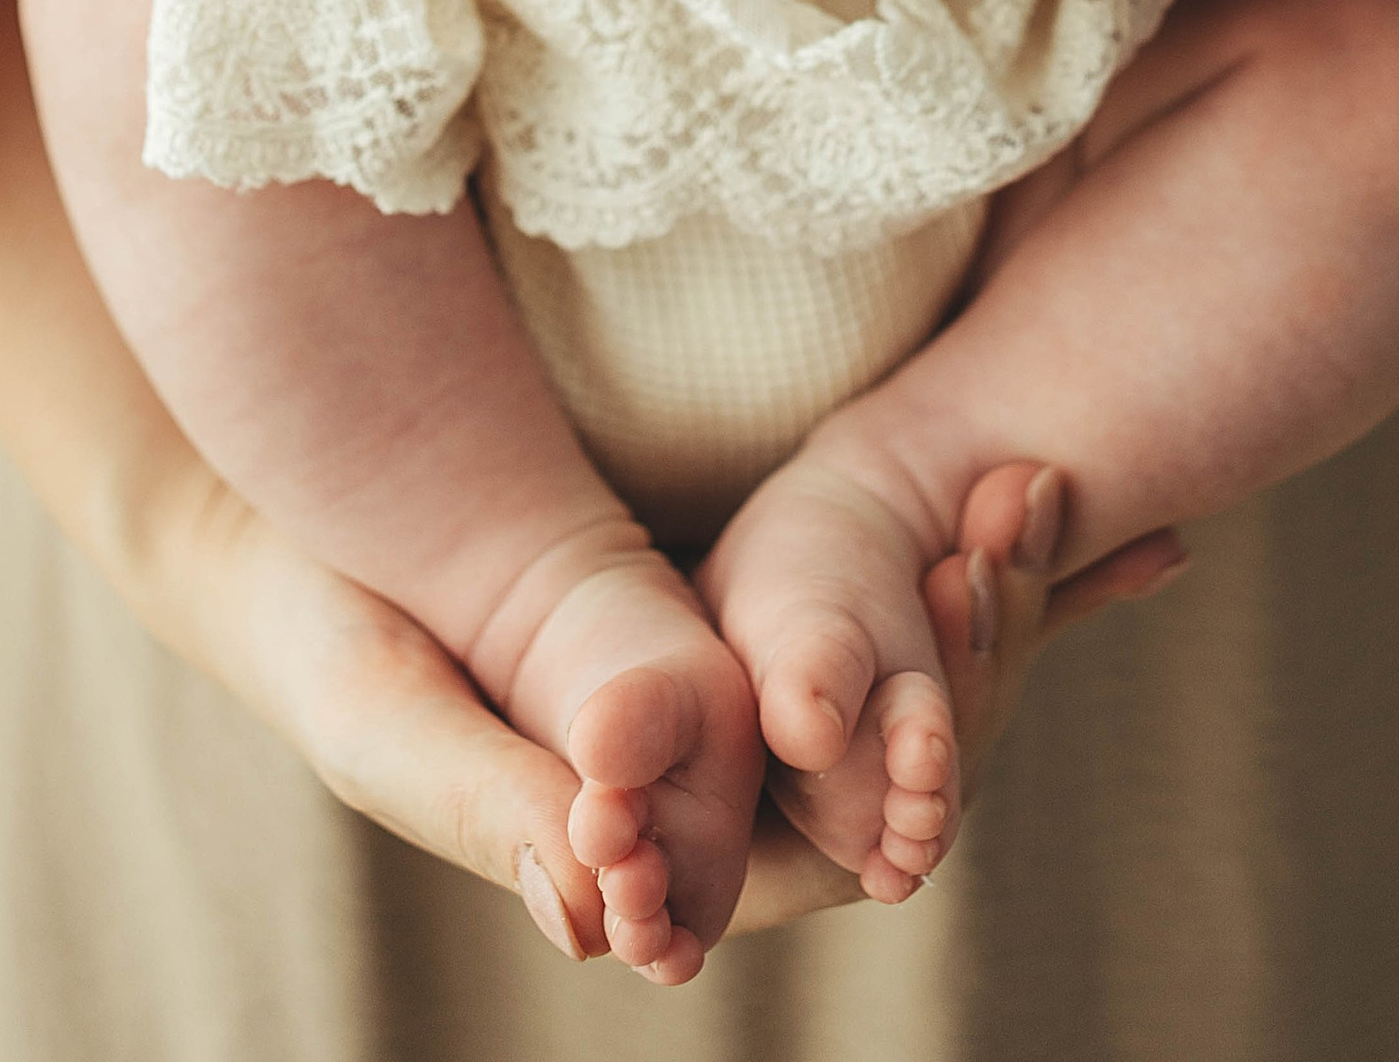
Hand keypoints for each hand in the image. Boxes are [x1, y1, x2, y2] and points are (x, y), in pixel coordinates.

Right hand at [186, 452, 1180, 964]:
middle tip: (1019, 514)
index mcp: (650, 844)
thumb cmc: (319, 628)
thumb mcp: (384, 709)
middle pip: (896, 762)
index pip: (818, 846)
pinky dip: (977, 558)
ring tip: (1050, 486)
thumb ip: (489, 797)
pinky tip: (1111, 518)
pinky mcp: (747, 594)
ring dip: (992, 592)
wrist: (287, 502)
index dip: (893, 762)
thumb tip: (602, 911)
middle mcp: (720, 781)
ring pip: (911, 678)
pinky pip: (891, 593)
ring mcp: (741, 688)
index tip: (944, 640)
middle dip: (972, 647)